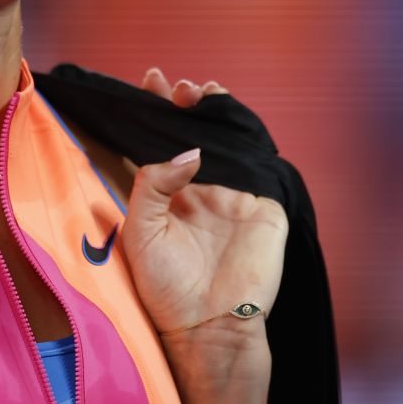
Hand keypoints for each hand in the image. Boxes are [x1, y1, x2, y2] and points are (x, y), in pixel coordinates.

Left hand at [121, 68, 288, 337]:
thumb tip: (188, 148)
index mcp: (165, 194)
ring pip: (226, 139)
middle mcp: (198, 188)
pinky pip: (257, 160)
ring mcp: (231, 194)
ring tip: (202, 90)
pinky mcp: (262, 204)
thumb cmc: (164, 286)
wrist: (206, 325)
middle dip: (185, 103)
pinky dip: (247, 133)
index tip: (149, 78)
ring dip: (215, 111)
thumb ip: (153, 182)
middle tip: (178, 89)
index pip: (157, 139)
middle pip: (192, 131)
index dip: (153, 108)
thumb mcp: (140, 229)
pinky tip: (230, 115)